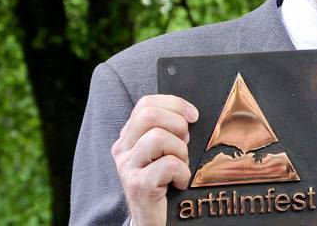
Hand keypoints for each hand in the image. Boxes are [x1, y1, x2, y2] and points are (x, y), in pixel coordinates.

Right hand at [111, 94, 198, 225]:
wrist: (152, 219)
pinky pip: (168, 165)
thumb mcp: (164, 151)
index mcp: (129, 136)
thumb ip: (169, 130)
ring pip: (158, 138)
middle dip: (177, 125)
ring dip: (181, 151)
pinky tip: (179, 183)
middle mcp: (122, 149)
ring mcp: (127, 167)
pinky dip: (182, 173)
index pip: (146, 103)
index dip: (174, 104)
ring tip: (181, 166)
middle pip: (149, 114)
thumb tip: (191, 114)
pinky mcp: (137, 185)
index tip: (193, 116)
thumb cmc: (165, 181)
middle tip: (185, 144)